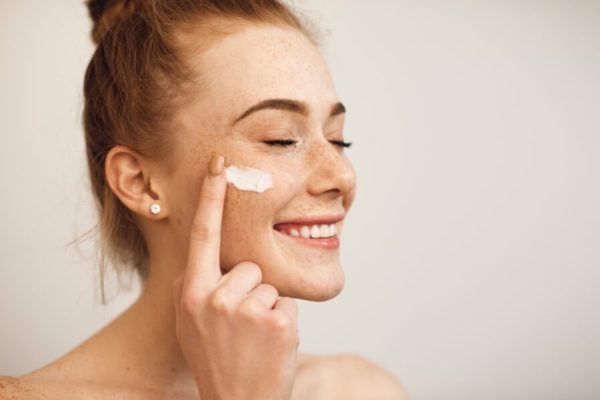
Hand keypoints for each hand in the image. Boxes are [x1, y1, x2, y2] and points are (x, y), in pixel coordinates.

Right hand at [172, 154, 298, 399]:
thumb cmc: (217, 361)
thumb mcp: (191, 323)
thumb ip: (198, 287)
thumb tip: (206, 258)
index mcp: (190, 292)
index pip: (202, 234)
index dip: (210, 196)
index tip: (219, 163)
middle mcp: (212, 296)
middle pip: (249, 266)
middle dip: (250, 291)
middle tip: (240, 329)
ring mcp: (244, 309)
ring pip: (269, 284)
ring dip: (267, 309)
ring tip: (252, 340)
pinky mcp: (274, 321)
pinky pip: (286, 304)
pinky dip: (283, 324)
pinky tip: (268, 346)